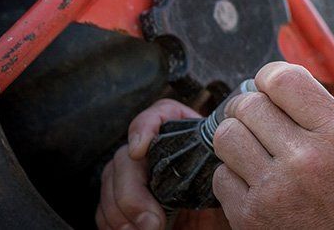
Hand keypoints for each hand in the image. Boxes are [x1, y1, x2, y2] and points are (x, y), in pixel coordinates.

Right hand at [96, 98, 228, 229]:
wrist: (217, 221)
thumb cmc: (226, 196)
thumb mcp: (228, 177)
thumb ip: (219, 165)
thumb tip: (219, 162)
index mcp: (183, 135)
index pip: (158, 116)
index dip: (144, 128)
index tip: (140, 150)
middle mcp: (155, 150)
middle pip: (126, 157)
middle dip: (132, 192)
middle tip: (152, 221)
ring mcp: (134, 174)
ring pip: (110, 183)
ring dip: (121, 212)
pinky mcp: (124, 201)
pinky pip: (104, 208)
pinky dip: (113, 222)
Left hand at [212, 61, 333, 228]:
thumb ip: (317, 108)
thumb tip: (271, 79)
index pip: (282, 79)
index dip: (268, 77)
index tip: (268, 87)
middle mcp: (308, 157)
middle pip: (248, 104)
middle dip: (249, 108)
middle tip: (258, 120)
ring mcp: (277, 188)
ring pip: (226, 135)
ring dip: (236, 138)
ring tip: (253, 148)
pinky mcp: (251, 217)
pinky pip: (221, 176)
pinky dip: (232, 177)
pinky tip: (254, 182)